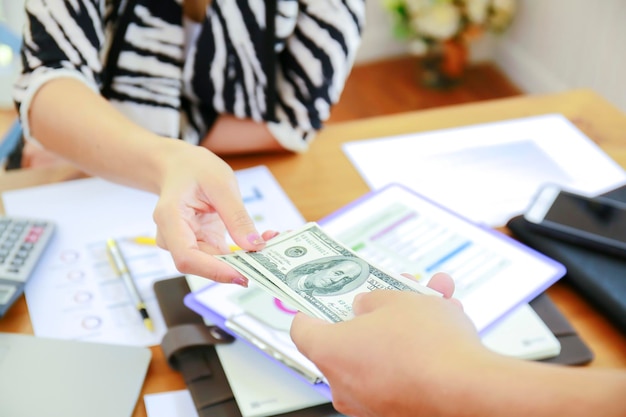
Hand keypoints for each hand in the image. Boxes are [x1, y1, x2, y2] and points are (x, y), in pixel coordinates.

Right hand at [152, 142, 276, 284]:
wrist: (180, 166)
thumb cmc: (194, 169)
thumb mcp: (221, 185)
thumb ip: (236, 217)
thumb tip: (253, 246)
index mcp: (170, 218)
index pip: (187, 257)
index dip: (214, 271)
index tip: (242, 275)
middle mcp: (173, 237)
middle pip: (202, 264)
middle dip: (236, 264)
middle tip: (271, 259)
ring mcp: (186, 242)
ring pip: (215, 263)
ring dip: (243, 258)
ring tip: (271, 240)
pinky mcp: (201, 243)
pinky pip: (221, 256)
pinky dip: (242, 252)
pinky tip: (262, 240)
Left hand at [290, 272, 486, 416]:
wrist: (471, 391)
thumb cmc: (429, 349)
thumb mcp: (397, 299)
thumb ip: (372, 299)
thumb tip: (367, 306)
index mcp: (330, 351)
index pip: (302, 328)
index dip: (312, 307)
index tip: (323, 296)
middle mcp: (343, 384)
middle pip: (349, 338)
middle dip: (375, 311)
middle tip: (393, 292)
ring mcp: (369, 403)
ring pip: (380, 353)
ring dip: (403, 326)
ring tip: (432, 303)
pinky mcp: (397, 411)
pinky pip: (399, 372)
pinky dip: (415, 352)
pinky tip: (443, 328)